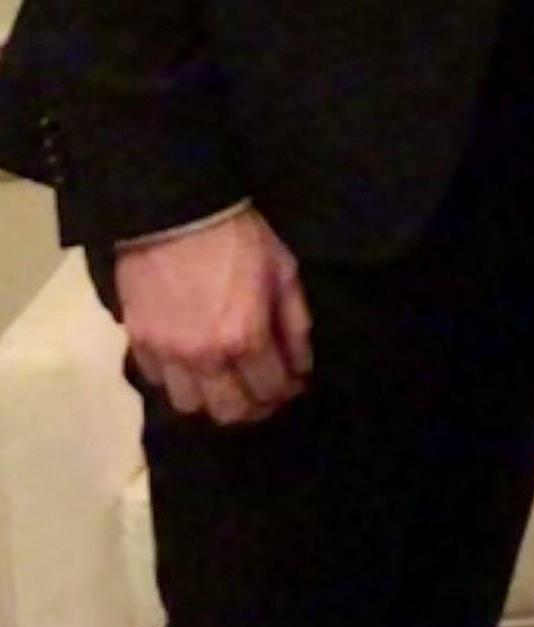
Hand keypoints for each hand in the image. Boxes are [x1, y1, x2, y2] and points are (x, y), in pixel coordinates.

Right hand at [114, 208, 311, 424]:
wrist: (177, 214)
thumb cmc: (239, 238)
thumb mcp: (284, 272)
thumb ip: (295, 323)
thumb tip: (301, 364)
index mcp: (245, 337)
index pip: (271, 390)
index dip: (288, 392)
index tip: (295, 383)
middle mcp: (204, 357)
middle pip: (229, 412)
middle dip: (254, 408)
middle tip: (265, 392)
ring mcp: (167, 354)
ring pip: (189, 406)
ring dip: (212, 399)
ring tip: (226, 380)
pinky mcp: (138, 343)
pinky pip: (157, 381)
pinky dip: (178, 379)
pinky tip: (192, 362)